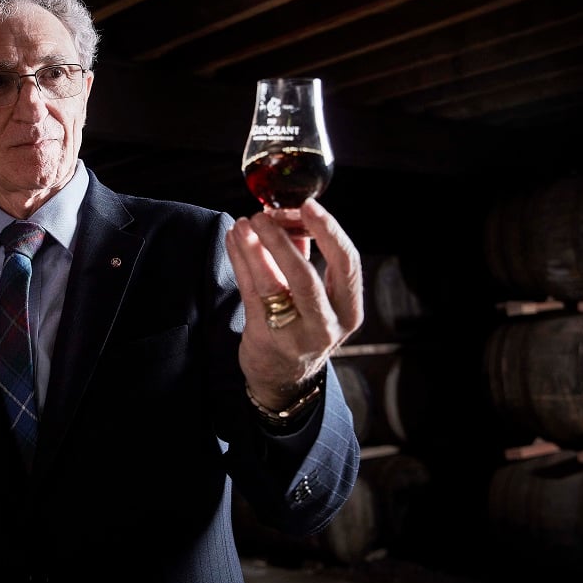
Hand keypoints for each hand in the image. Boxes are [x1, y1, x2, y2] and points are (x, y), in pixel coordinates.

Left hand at [225, 199, 362, 408]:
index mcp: (348, 309)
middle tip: (265, 214)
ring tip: (243, 223)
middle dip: (284, 241)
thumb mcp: (317, 295)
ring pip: (273, 284)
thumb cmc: (302, 324)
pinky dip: (241, 259)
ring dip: (255, 247)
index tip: (308, 205)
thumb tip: (291, 213)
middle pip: (308, 277)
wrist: (283, 376)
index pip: (347, 263)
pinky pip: (250, 291)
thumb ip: (307, 254)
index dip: (328, 230)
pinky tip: (234, 239)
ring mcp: (295, 335)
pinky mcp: (265, 336)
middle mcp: (327, 324)